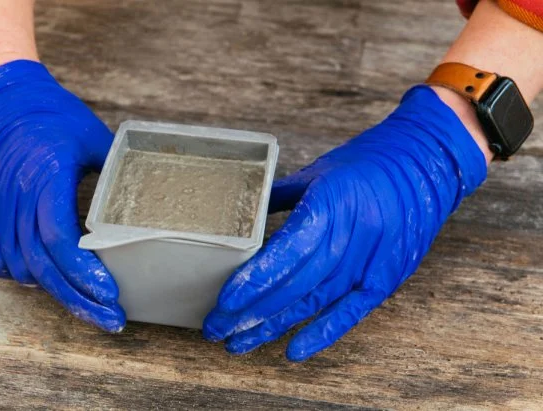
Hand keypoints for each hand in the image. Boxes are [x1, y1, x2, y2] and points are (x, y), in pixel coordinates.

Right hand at [0, 60, 125, 331]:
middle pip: (44, 265)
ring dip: (55, 292)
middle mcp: (17, 200)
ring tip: (89, 305)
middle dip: (79, 299)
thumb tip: (147, 197)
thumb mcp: (94, 138)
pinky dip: (21, 276)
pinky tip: (46, 284)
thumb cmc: (53, 115)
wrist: (4, 101)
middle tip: (111, 320)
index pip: (60, 239)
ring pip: (22, 267)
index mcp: (46, 179)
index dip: (85, 271)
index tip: (112, 293)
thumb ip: (116, 171)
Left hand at [203, 86, 487, 360]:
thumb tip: (245, 215)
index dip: (255, 280)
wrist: (425, 163)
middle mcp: (353, 234)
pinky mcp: (388, 275)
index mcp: (331, 202)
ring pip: (317, 301)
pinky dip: (323, 332)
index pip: (287, 250)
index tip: (224, 302)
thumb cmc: (366, 163)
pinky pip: (352, 310)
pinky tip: (293, 350)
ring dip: (276, 325)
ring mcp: (373, 258)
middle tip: (217, 330)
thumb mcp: (319, 171)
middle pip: (297, 283)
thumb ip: (281, 196)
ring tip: (241, 343)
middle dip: (252, 311)